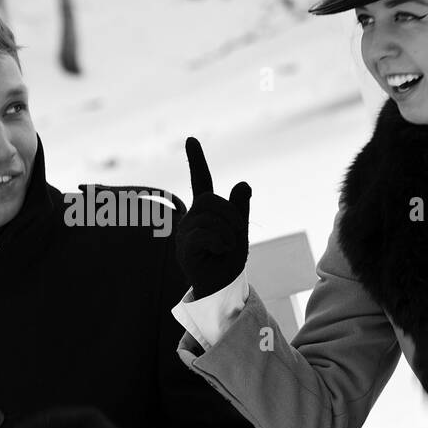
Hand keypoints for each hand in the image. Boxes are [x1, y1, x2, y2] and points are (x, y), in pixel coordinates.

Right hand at [176, 137, 250, 298]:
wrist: (221, 287)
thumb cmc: (228, 260)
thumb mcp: (240, 231)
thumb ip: (240, 208)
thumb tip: (243, 183)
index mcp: (204, 212)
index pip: (200, 181)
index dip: (196, 160)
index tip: (190, 139)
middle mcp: (190, 218)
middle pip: (211, 200)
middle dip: (231, 215)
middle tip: (238, 234)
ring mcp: (185, 233)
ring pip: (210, 218)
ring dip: (228, 233)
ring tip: (227, 248)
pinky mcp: (184, 248)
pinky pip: (205, 234)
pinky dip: (220, 242)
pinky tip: (219, 252)